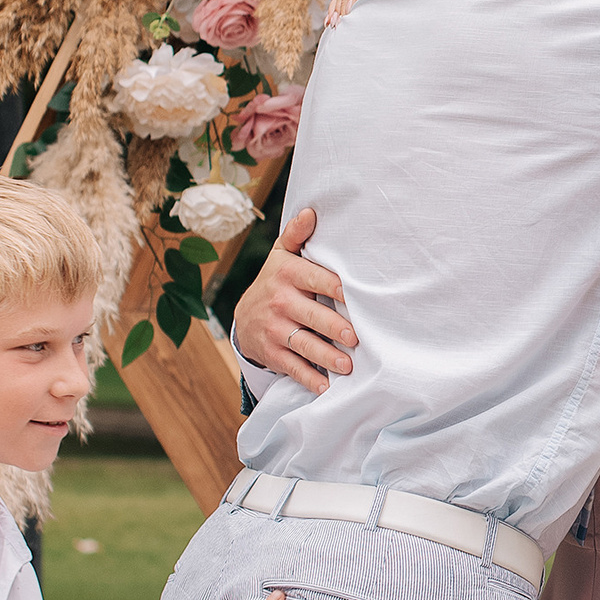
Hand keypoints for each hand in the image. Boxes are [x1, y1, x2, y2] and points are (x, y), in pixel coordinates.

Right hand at [233, 207, 358, 393]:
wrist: (244, 315)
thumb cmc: (278, 281)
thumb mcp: (284, 256)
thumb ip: (298, 235)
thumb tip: (311, 211)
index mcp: (287, 274)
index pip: (316, 279)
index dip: (336, 288)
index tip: (354, 296)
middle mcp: (279, 301)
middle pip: (311, 316)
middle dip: (333, 327)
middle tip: (355, 337)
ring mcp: (274, 329)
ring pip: (303, 344)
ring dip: (325, 357)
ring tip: (347, 366)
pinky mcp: (272, 352)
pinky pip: (293, 367)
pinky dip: (310, 379)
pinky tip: (327, 388)